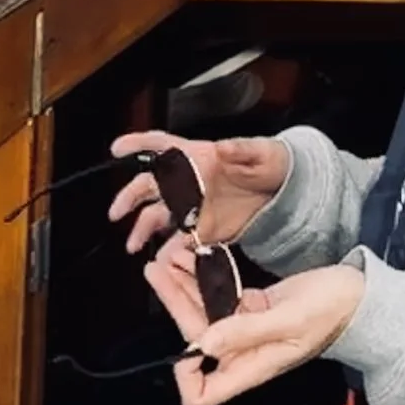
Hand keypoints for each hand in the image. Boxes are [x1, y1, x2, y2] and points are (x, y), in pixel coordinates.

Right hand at [107, 128, 290, 256]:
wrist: (287, 195)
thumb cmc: (274, 163)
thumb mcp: (263, 153)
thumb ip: (242, 149)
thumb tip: (222, 147)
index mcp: (200, 156)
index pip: (164, 145)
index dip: (139, 143)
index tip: (118, 148)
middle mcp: (190, 181)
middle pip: (150, 185)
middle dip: (130, 197)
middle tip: (117, 211)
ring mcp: (194, 206)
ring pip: (158, 216)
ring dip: (142, 228)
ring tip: (133, 244)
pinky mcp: (203, 230)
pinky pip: (179, 241)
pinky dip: (168, 251)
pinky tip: (161, 261)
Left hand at [144, 241, 363, 404]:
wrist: (360, 294)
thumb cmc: (334, 310)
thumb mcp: (291, 319)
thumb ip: (246, 331)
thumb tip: (203, 343)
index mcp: (250, 367)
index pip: (202, 394)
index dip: (185, 376)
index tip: (181, 340)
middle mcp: (242, 353)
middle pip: (194, 340)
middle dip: (173, 304)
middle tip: (156, 268)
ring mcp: (246, 329)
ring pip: (203, 313)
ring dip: (184, 285)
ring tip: (168, 256)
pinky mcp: (252, 308)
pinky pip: (220, 296)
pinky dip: (205, 277)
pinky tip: (194, 255)